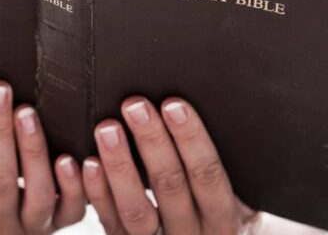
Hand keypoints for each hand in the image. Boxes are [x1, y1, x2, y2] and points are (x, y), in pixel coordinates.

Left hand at [81, 97, 258, 234]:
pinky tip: (87, 163)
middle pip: (171, 187)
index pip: (209, 177)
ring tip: (107, 129)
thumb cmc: (215, 210)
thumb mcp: (239, 200)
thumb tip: (216, 117)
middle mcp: (191, 234)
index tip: (174, 105)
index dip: (192, 140)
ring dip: (120, 165)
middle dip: (152, 142)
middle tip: (135, 106)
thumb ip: (224, 172)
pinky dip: (97, 192)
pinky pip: (110, 221)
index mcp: (224, 219)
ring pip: (136, 209)